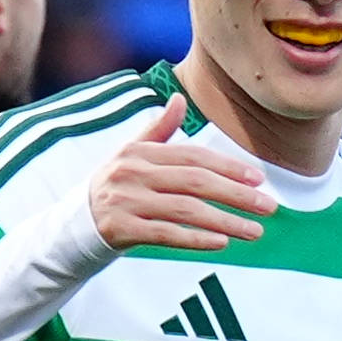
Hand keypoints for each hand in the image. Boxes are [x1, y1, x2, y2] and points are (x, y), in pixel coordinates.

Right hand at [88, 97, 274, 251]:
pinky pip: (167, 235)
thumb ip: (158, 130)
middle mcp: (132, 173)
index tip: (258, 179)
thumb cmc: (113, 187)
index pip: (193, 156)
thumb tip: (178, 98)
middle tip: (269, 207)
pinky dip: (196, 239)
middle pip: (195, 182)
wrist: (72, 225)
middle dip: (236, 194)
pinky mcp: (121, 230)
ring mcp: (126, 202)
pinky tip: (222, 242)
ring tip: (254, 231)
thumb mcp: (129, 155)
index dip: (228, 166)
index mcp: (139, 151)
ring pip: (186, 210)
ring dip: (225, 221)